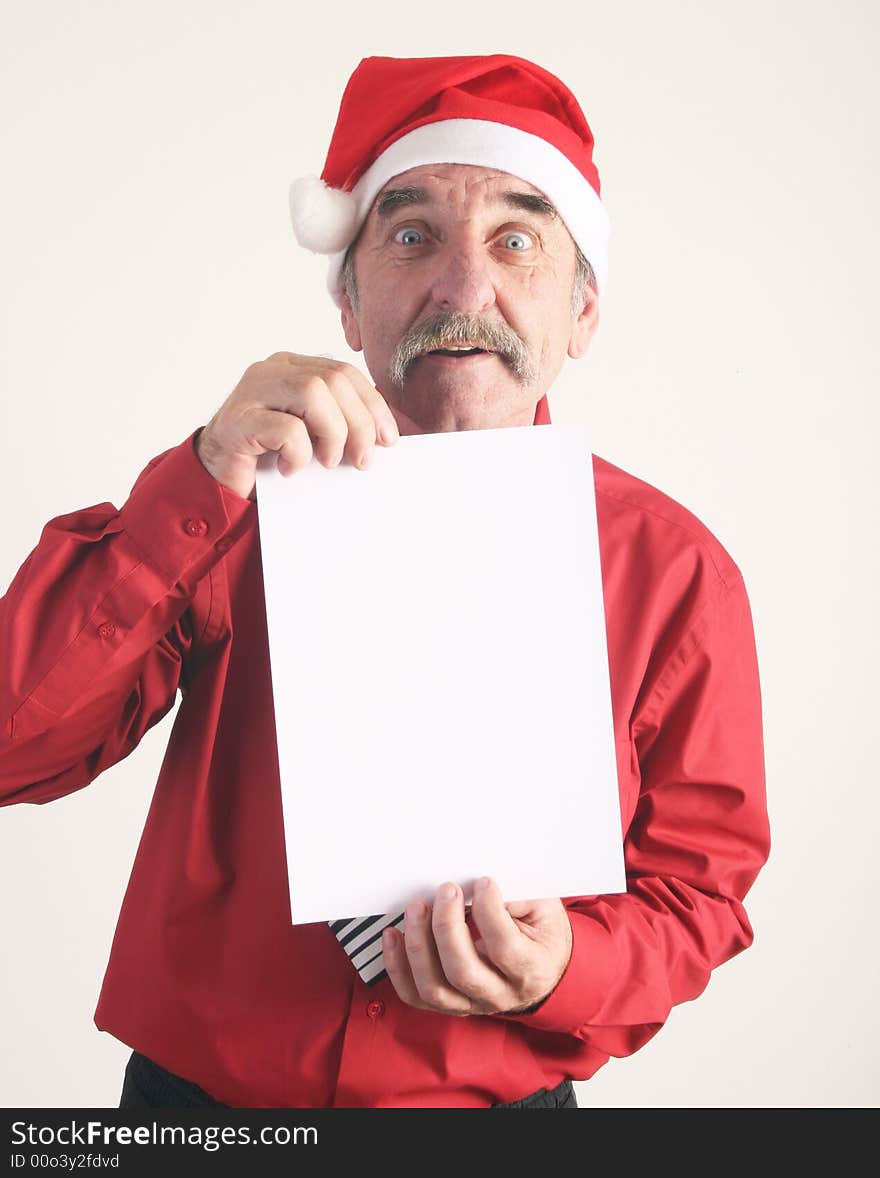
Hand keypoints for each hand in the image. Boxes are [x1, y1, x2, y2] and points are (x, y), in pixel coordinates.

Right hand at [196, 352, 398, 498]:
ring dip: (333, 433)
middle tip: (362, 459)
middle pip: (333, 379)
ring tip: (327, 462)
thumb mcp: (312, 435)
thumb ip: (339, 423)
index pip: (344, 372)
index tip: (387, 439)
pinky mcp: (238, 420)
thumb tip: (383, 434)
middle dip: (359, 423)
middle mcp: (272, 371)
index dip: (373, 404)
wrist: (217, 478)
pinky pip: (285, 427)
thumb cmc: (269, 456)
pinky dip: (299, 453)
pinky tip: (291, 469)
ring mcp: (252, 391)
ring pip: (313, 393)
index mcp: (293, 368)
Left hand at [382, 877, 572, 1016]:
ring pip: (434, 988)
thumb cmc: (542, 934)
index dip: (489, 911)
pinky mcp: (450, 1004)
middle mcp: (500, 994)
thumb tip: (478, 888)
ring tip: (416, 908)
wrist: (545, 970)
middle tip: (445, 890)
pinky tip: (395, 935)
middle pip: (463, 971)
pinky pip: (415, 995)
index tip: (482, 882)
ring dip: (418, 945)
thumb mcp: (543, 911)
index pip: (504, 947)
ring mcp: (472, 1004)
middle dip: (446, 926)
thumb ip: (518, 899)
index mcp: (531, 970)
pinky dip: (398, 966)